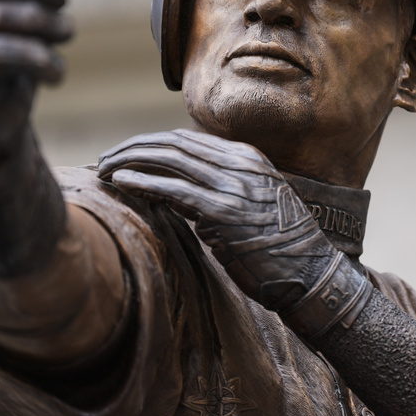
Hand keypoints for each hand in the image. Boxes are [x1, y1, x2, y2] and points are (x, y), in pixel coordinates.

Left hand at [97, 129, 345, 312]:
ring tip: (103, 169)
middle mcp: (240, 164)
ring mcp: (232, 186)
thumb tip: (180, 190)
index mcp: (247, 158)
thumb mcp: (256, 204)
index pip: (186, 139)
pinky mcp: (222, 212)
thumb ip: (224, 188)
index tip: (124, 155)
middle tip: (104, 159)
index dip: (149, 143)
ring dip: (129, 161)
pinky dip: (142, 182)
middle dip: (132, 148)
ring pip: (168, 159)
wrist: (312, 276)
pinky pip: (172, 189)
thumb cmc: (281, 249)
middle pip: (172, 143)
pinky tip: (120, 182)